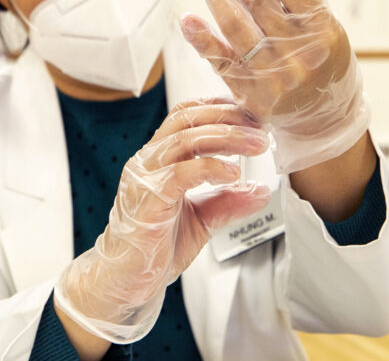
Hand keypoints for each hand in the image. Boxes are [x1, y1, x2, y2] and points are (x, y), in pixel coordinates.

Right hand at [54, 97, 271, 343]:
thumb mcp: (202, 220)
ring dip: (227, 138)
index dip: (218, 107)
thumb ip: (229, 202)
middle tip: (262, 128)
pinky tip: (232, 172)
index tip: (251, 114)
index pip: (185, 115)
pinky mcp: (147, 200)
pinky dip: (210, 168)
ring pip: (185, 140)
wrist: (126, 281)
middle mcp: (148, 161)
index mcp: (158, 159)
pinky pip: (179, 173)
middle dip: (229, 117)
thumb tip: (261, 190)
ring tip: (256, 146)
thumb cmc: (155, 247)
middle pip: (187, 119)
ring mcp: (144, 178)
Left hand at [180, 0, 369, 173]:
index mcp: (324, 30)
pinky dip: (203, 40)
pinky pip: (221, 62)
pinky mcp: (250, 94)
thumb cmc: (325, 63)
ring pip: (236, 25)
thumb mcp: (326, 27)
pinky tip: (188, 18)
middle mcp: (299, 53)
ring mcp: (272, 75)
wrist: (326, 120)